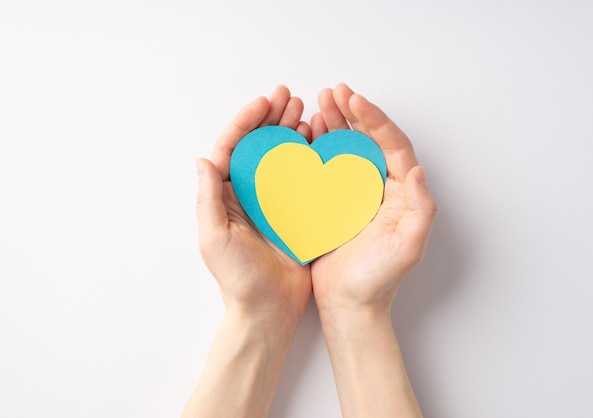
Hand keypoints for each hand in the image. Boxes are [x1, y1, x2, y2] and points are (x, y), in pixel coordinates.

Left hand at [196, 85, 311, 321]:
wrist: (268, 310)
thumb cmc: (237, 279)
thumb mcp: (214, 239)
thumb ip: (208, 199)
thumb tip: (203, 160)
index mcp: (225, 196)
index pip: (233, 148)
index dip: (246, 122)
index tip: (264, 103)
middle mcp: (248, 193)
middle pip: (258, 146)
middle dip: (272, 119)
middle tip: (290, 97)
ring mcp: (273, 202)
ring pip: (282, 157)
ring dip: (291, 132)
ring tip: (306, 112)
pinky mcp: (295, 213)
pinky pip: (302, 178)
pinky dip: (309, 158)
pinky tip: (319, 143)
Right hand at [310, 83, 436, 313]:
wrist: (350, 305)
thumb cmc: (379, 281)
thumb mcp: (408, 248)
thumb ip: (420, 210)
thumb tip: (417, 170)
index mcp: (401, 193)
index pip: (392, 145)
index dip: (375, 119)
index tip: (353, 100)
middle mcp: (380, 188)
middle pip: (369, 140)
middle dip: (352, 114)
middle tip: (333, 93)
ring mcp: (356, 195)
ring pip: (346, 150)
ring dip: (334, 125)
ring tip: (318, 105)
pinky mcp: (333, 204)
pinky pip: (326, 169)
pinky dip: (317, 149)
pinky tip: (306, 135)